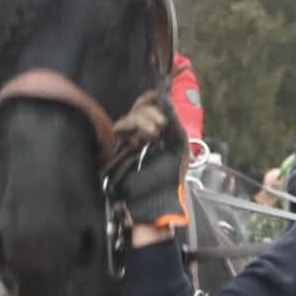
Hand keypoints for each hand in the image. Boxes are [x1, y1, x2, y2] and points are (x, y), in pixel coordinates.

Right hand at [110, 92, 188, 231]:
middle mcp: (140, 133)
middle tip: (161, 122)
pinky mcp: (115, 148)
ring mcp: (127, 141)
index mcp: (156, 132)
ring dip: (144, 119)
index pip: (149, 107)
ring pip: (130, 116)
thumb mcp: (180, 148)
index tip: (160, 96)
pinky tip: (144, 136)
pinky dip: (133, 126)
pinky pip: (119, 128)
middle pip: (137, 107)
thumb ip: (176, 124)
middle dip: (149, 108)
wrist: (157, 199)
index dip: (152, 99)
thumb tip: (168, 101)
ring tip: (155, 132)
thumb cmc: (171, 178)